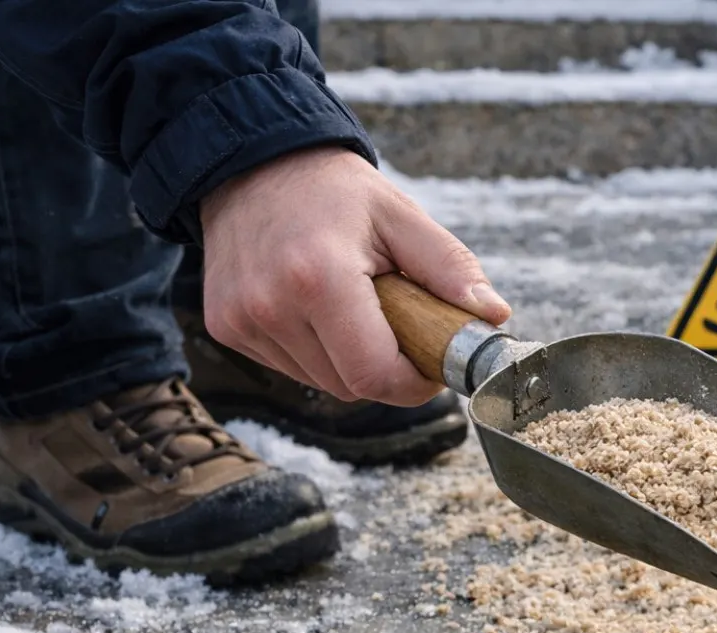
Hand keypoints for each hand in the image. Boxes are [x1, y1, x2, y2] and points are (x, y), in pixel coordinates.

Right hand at [199, 146, 510, 405]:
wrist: (251, 162)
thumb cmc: (334, 191)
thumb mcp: (400, 216)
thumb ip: (449, 267)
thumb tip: (493, 315)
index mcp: (319, 278)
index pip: (375, 375)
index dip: (414, 382)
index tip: (432, 363)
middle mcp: (270, 305)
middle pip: (351, 386)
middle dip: (387, 368)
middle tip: (399, 323)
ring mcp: (240, 320)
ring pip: (322, 382)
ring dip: (350, 360)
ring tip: (354, 305)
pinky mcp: (224, 326)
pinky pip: (292, 367)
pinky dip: (317, 351)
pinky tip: (317, 308)